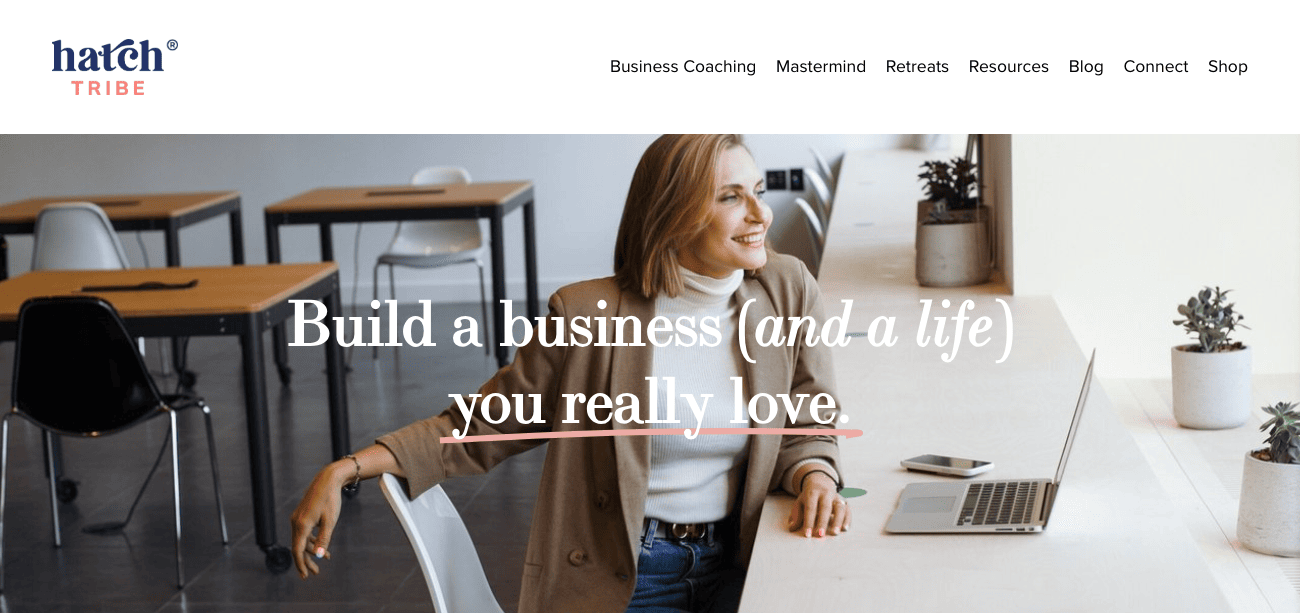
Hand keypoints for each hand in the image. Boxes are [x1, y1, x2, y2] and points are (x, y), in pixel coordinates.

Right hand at [290, 460, 350, 578]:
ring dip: (312, 551)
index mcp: (301, 525)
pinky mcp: (302, 515)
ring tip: (325, 559)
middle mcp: (296, 522)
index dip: (301, 564)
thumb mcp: (330, 521)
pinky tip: (322, 547)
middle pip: (298, 547)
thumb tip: (319, 556)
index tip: (306, 576)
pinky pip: (305, 533)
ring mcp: (298, 518)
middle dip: (307, 561)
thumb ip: (324, 539)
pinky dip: (312, 541)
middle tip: (315, 573)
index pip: (297, 550)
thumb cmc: (330, 500)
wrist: (328, 480)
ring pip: (302, 540)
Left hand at [787, 467, 850, 537]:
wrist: (821, 482)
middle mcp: (825, 493)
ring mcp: (836, 496)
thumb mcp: (800, 503)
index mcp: (812, 492)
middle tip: (820, 535)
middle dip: (822, 522)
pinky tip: (844, 529)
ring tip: (835, 533)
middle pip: (825, 507)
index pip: (810, 508)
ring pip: (839, 507)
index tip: (807, 534)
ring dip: (838, 520)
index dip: (808, 522)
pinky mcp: (844, 501)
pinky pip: (848, 510)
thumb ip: (796, 515)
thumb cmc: (808, 496)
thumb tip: (791, 528)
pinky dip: (847, 519)